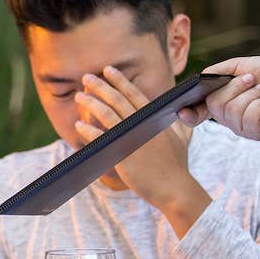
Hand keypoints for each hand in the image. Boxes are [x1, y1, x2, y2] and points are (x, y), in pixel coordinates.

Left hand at [74, 66, 210, 236]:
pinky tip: (79, 124)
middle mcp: (143, 124)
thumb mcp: (181, 138)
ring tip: (79, 95)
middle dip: (101, 86)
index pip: (135, 94)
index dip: (120, 81)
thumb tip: (178, 110)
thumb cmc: (176, 165)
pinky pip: (102, 139)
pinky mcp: (123, 154)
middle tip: (87, 76)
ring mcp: (133, 138)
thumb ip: (176, 123)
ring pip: (108, 115)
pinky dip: (89, 131)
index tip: (107, 70)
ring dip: (92, 103)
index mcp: (155, 118)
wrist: (174, 188)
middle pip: (118, 100)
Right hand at [177, 57, 259, 138]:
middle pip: (214, 105)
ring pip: (232, 111)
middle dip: (234, 87)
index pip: (195, 114)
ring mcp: (238, 128)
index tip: (182, 112)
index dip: (187, 115)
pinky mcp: (254, 133)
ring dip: (251, 94)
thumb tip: (200, 78)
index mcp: (216, 104)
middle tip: (250, 79)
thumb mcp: (236, 66)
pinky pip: (249, 117)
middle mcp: (224, 118)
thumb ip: (214, 72)